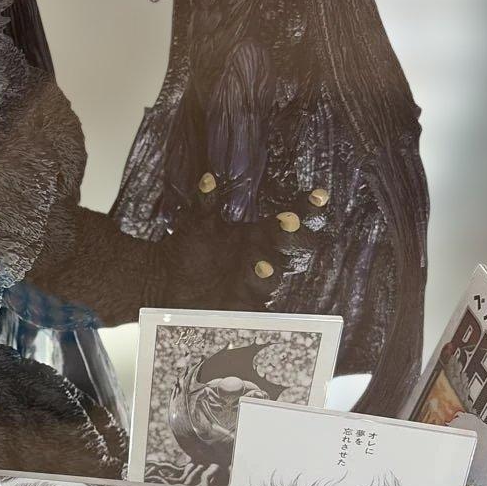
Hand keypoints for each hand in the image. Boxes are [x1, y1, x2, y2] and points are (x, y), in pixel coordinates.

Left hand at [157, 172, 318, 310]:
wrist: (169, 282)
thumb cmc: (189, 249)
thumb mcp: (196, 224)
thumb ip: (205, 203)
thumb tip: (208, 178)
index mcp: (260, 234)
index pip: (292, 220)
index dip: (308, 207)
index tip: (317, 195)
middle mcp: (265, 257)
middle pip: (294, 248)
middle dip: (295, 236)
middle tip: (290, 222)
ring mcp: (257, 283)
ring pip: (274, 276)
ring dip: (270, 269)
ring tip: (261, 266)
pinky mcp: (246, 306)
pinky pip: (257, 307)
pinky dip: (256, 305)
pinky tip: (253, 302)